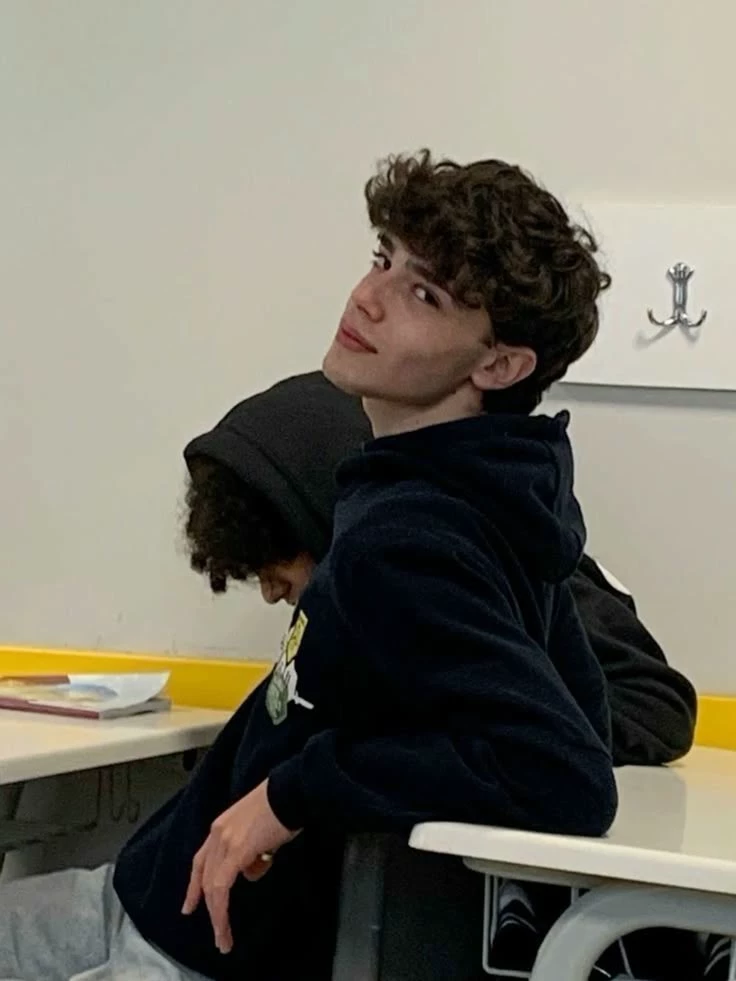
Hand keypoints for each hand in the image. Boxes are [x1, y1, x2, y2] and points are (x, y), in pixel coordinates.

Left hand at [181, 779, 298, 953]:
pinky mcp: (236, 851)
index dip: (194, 887)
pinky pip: (222, 888)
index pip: (201, 862)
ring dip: (217, 917)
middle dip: (208, 908)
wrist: (289, 793)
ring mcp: (225, 842)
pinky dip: (221, 911)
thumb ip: (251, 853)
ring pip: (212, 887)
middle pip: (205, 878)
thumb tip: (251, 871)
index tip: (189, 907)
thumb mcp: (259, 833)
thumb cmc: (281, 808)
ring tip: (224, 938)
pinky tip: (224, 925)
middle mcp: (217, 834)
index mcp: (221, 827)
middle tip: (218, 933)